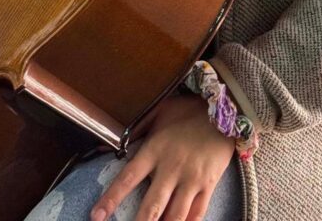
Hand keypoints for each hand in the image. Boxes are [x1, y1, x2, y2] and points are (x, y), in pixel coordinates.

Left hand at [90, 95, 233, 220]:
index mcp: (155, 150)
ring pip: (175, 216)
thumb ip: (140, 128)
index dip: (111, 199)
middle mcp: (171, 168)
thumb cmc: (188, 110)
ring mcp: (191, 179)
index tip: (96, 216)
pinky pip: (197, 213)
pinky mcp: (208, 185)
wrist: (225, 110)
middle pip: (152, 206)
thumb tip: (120, 142)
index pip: (128, 178)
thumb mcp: (160, 111)